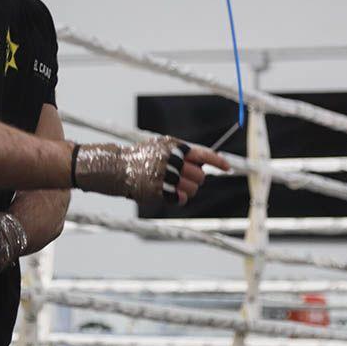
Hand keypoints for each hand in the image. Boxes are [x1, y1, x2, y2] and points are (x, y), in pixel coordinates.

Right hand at [73, 137, 230, 204]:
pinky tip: (172, 195)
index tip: (227, 168)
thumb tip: (204, 161)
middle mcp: (172, 161)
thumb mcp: (161, 146)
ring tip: (177, 187)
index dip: (218, 161)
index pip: (203, 155)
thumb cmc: (142, 157)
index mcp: (174, 148)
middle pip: (200, 176)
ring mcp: (166, 176)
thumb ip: (181, 152)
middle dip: (197, 180)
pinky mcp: (159, 191)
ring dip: (189, 191)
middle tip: (186, 180)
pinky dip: (180, 199)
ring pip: (193, 189)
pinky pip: (181, 199)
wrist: (118, 167)